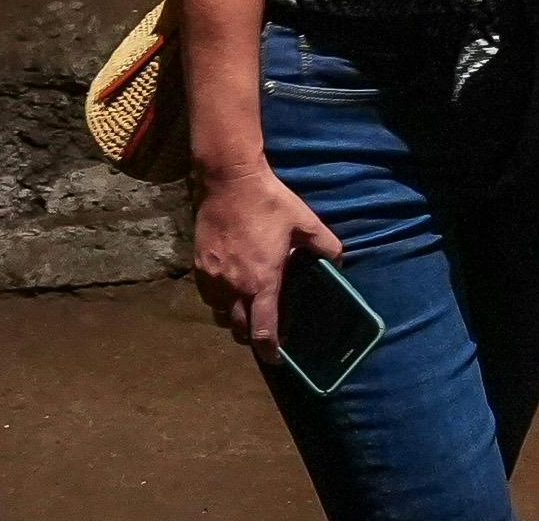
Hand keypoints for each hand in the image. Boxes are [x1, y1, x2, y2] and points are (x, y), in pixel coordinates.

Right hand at [191, 164, 346, 361]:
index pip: (263, 331)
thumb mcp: (306, 222)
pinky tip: (229, 289)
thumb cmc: (269, 202)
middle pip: (239, 330)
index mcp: (261, 282)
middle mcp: (233, 287)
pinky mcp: (198, 265)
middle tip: (264, 333)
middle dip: (252, 338)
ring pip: (220, 315)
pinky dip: (218, 301)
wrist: (228, 180)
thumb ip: (326, 246)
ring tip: (246, 310)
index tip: (277, 358)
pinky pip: (207, 296)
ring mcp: (212, 278)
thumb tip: (339, 262)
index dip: (270, 350)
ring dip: (233, 320)